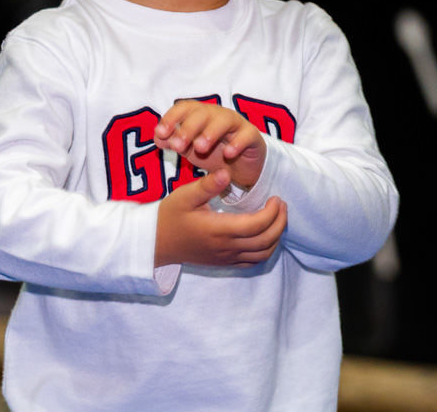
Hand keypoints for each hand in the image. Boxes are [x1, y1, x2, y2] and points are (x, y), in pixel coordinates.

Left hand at [155, 100, 266, 188]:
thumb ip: (173, 142)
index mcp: (199, 115)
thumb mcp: (189, 149)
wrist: (240, 166)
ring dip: (210, 132)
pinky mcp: (252, 136)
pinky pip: (246, 135)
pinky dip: (237, 143)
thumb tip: (159, 136)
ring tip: (200, 147)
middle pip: (202, 113)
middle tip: (178, 146)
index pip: (184, 107)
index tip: (161, 133)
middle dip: (188, 128)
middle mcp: (217, 115)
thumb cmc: (212, 152)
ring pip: (224, 120)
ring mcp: (236, 124)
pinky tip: (228, 154)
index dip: (171, 118)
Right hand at [155, 169, 286, 267]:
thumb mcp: (184, 196)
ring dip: (275, 237)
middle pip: (265, 241)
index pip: (257, 224)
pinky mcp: (223, 262)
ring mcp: (225, 257)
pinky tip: (265, 235)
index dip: (273, 212)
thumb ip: (207, 185)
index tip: (275, 197)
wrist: (155, 243)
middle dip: (280, 222)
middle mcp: (226, 247)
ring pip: (262, 254)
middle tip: (282, 205)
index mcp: (219, 229)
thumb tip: (227, 172)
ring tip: (277, 218)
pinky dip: (265, 250)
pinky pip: (252, 262)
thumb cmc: (169, 216)